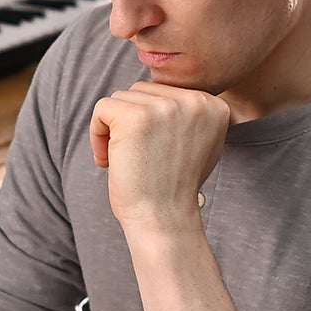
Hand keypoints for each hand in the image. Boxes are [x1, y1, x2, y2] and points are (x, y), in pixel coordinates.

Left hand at [90, 82, 230, 236]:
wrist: (164, 219)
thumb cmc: (173, 188)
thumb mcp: (198, 144)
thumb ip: (186, 116)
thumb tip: (160, 95)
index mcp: (213, 105)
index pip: (166, 93)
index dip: (151, 123)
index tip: (153, 153)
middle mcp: (195, 100)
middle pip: (143, 91)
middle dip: (131, 122)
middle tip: (136, 158)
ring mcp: (166, 106)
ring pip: (122, 98)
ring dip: (114, 129)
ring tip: (124, 160)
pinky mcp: (135, 116)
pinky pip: (102, 108)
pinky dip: (97, 134)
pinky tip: (108, 159)